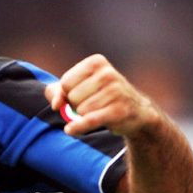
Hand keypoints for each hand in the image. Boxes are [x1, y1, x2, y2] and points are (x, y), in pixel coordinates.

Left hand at [44, 54, 158, 137]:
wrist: (136, 111)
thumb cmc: (101, 96)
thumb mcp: (79, 87)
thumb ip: (58, 92)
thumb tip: (56, 104)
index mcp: (96, 62)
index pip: (65, 83)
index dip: (66, 94)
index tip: (79, 95)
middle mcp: (108, 73)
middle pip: (72, 97)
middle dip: (76, 105)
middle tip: (92, 104)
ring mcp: (116, 91)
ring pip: (80, 110)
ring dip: (83, 116)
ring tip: (98, 111)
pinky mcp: (120, 110)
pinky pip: (89, 121)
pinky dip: (77, 127)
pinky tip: (71, 130)